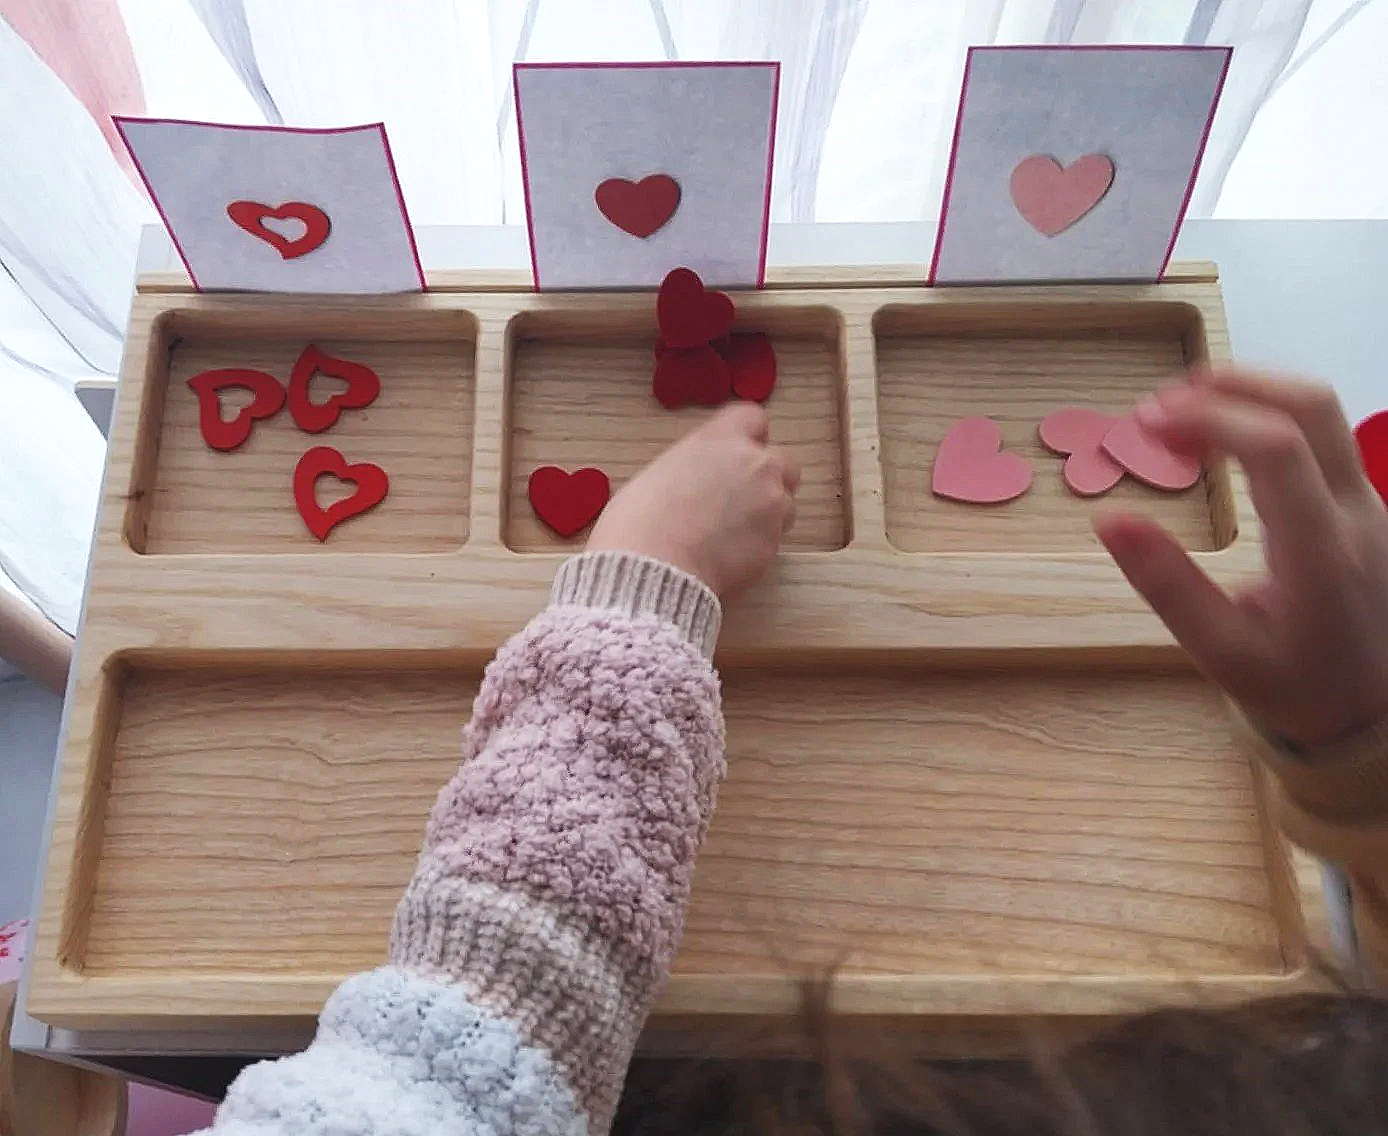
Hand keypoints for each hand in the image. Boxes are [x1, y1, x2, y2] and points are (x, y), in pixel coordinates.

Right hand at [587, 402, 800, 597]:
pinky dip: (758, 545)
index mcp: (721, 439)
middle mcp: (755, 465)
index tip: (736, 452)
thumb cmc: (639, 519)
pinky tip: (729, 557)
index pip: (753, 418)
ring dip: (768, 513)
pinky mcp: (774, 544)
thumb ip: (690, 467)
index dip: (747, 436)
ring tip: (733, 532)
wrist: (653, 566)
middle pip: (783, 461)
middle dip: (768, 477)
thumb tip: (680, 481)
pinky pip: (774, 539)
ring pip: (786, 503)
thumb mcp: (656, 473)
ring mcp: (771, 505)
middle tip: (739, 498)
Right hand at [1096, 367, 1387, 747]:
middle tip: (1160, 404)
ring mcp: (1368, 501)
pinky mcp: (1361, 500)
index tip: (1144, 423)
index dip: (1208, 418)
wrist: (1371, 709)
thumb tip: (1109, 519)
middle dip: (1231, 382)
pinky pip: (1317, 433)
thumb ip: (1167, 585)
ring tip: (1179, 417)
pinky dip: (1260, 416)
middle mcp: (1357, 511)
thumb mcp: (1221, 653)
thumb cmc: (1294, 685)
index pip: (1276, 449)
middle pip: (1310, 404)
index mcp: (1323, 550)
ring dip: (1247, 393)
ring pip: (1319, 410)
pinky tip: (1215, 441)